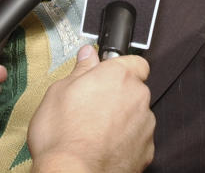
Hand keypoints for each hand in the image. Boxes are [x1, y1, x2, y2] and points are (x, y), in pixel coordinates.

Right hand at [29, 45, 154, 172]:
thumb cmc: (62, 135)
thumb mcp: (58, 91)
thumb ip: (80, 69)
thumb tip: (88, 55)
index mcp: (118, 76)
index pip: (135, 62)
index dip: (120, 68)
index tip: (106, 76)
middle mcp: (137, 96)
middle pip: (134, 89)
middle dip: (118, 95)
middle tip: (93, 106)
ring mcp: (145, 124)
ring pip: (137, 115)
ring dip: (123, 119)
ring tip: (96, 131)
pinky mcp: (146, 150)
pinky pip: (138, 139)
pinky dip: (126, 141)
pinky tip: (104, 147)